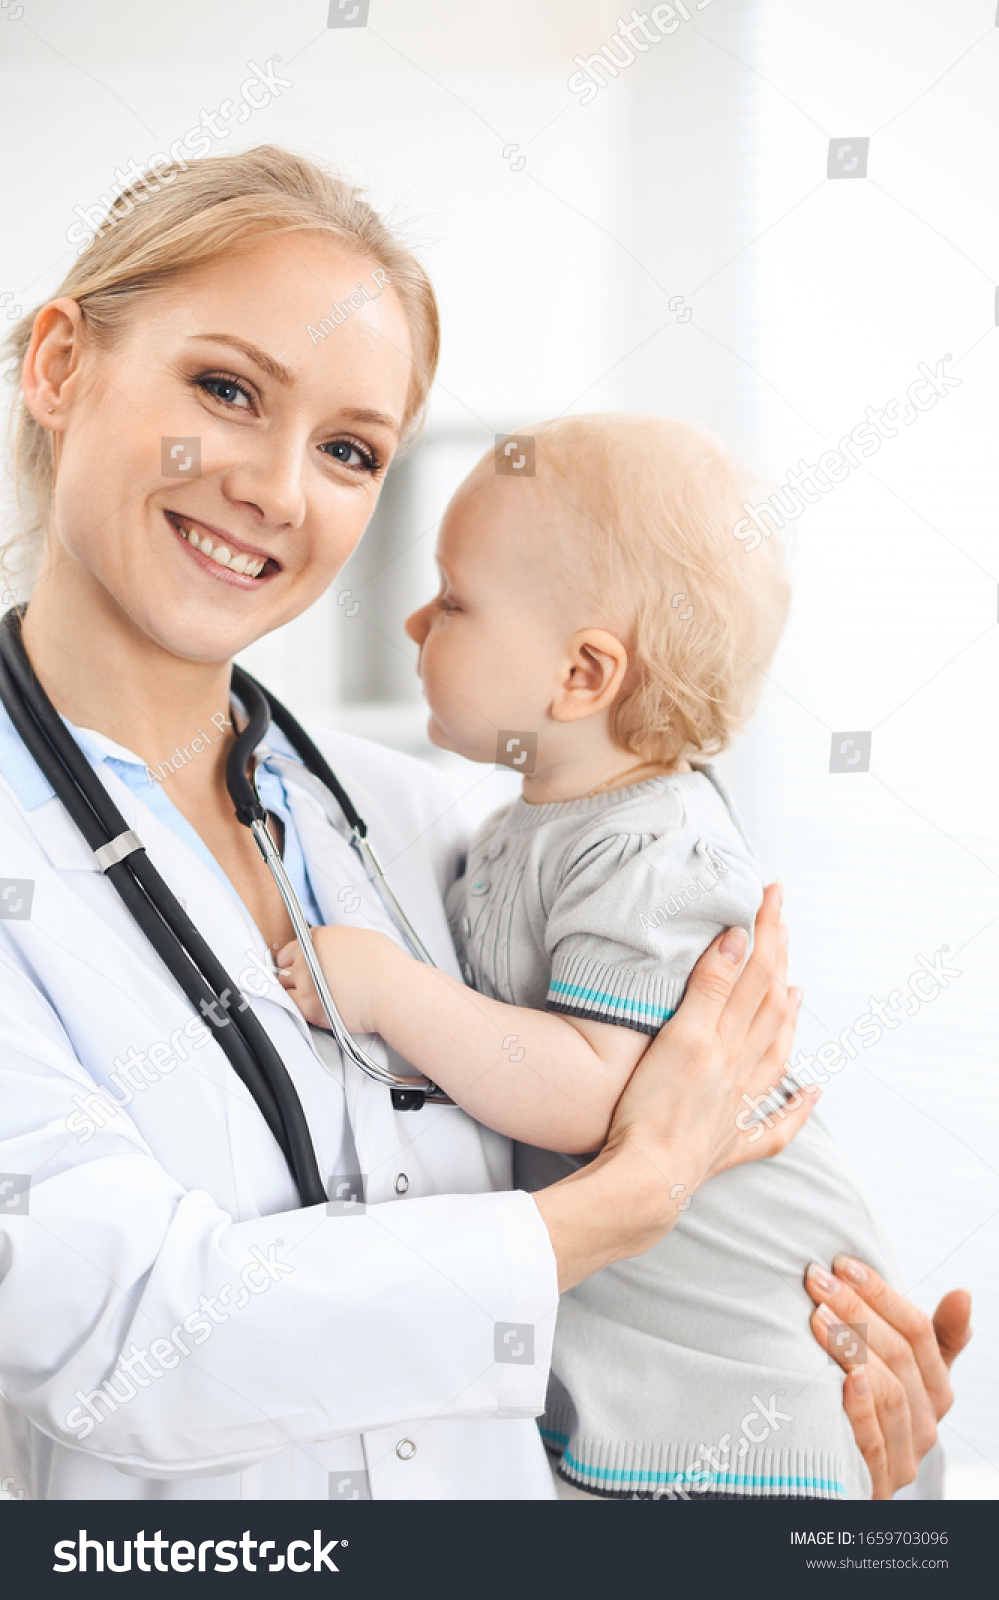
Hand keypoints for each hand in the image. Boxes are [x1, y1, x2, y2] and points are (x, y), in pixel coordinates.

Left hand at [276, 926, 398, 1032]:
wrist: (392, 990)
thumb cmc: (386, 966)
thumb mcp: (362, 939)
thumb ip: (340, 942)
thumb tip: (337, 950)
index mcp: (321, 937)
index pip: (296, 943)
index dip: (300, 954)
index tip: (304, 963)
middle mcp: (307, 956)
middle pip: (284, 962)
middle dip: (292, 969)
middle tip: (305, 979)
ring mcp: (304, 980)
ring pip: (283, 983)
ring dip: (292, 987)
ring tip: (308, 993)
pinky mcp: (307, 1005)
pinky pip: (289, 1003)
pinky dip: (295, 1004)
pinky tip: (308, 1005)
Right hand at [536, 883, 815, 1286]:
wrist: (646, 1180)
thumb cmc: (652, 1111)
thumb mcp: (680, 1037)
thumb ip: (711, 988)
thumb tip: (740, 939)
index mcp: (726, 1041)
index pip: (754, 974)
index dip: (765, 931)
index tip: (771, 893)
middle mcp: (741, 1072)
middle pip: (769, 1007)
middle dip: (777, 960)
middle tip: (781, 922)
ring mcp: (739, 1109)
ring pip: (776, 1056)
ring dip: (788, 1019)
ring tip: (797, 991)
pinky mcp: (729, 1144)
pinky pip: (775, 1125)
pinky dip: (798, 1108)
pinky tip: (812, 1095)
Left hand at [806, 1258, 971, 1498]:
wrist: (849, 1478)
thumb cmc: (877, 1410)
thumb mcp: (910, 1374)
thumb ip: (936, 1338)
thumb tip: (963, 1294)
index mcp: (938, 1391)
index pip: (918, 1332)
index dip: (881, 1293)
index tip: (842, 1263)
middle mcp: (927, 1424)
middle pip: (899, 1356)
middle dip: (855, 1309)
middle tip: (817, 1279)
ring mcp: (904, 1455)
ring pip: (888, 1392)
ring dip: (851, 1348)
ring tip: (816, 1316)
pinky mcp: (876, 1481)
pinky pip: (873, 1442)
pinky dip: (860, 1408)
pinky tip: (842, 1379)